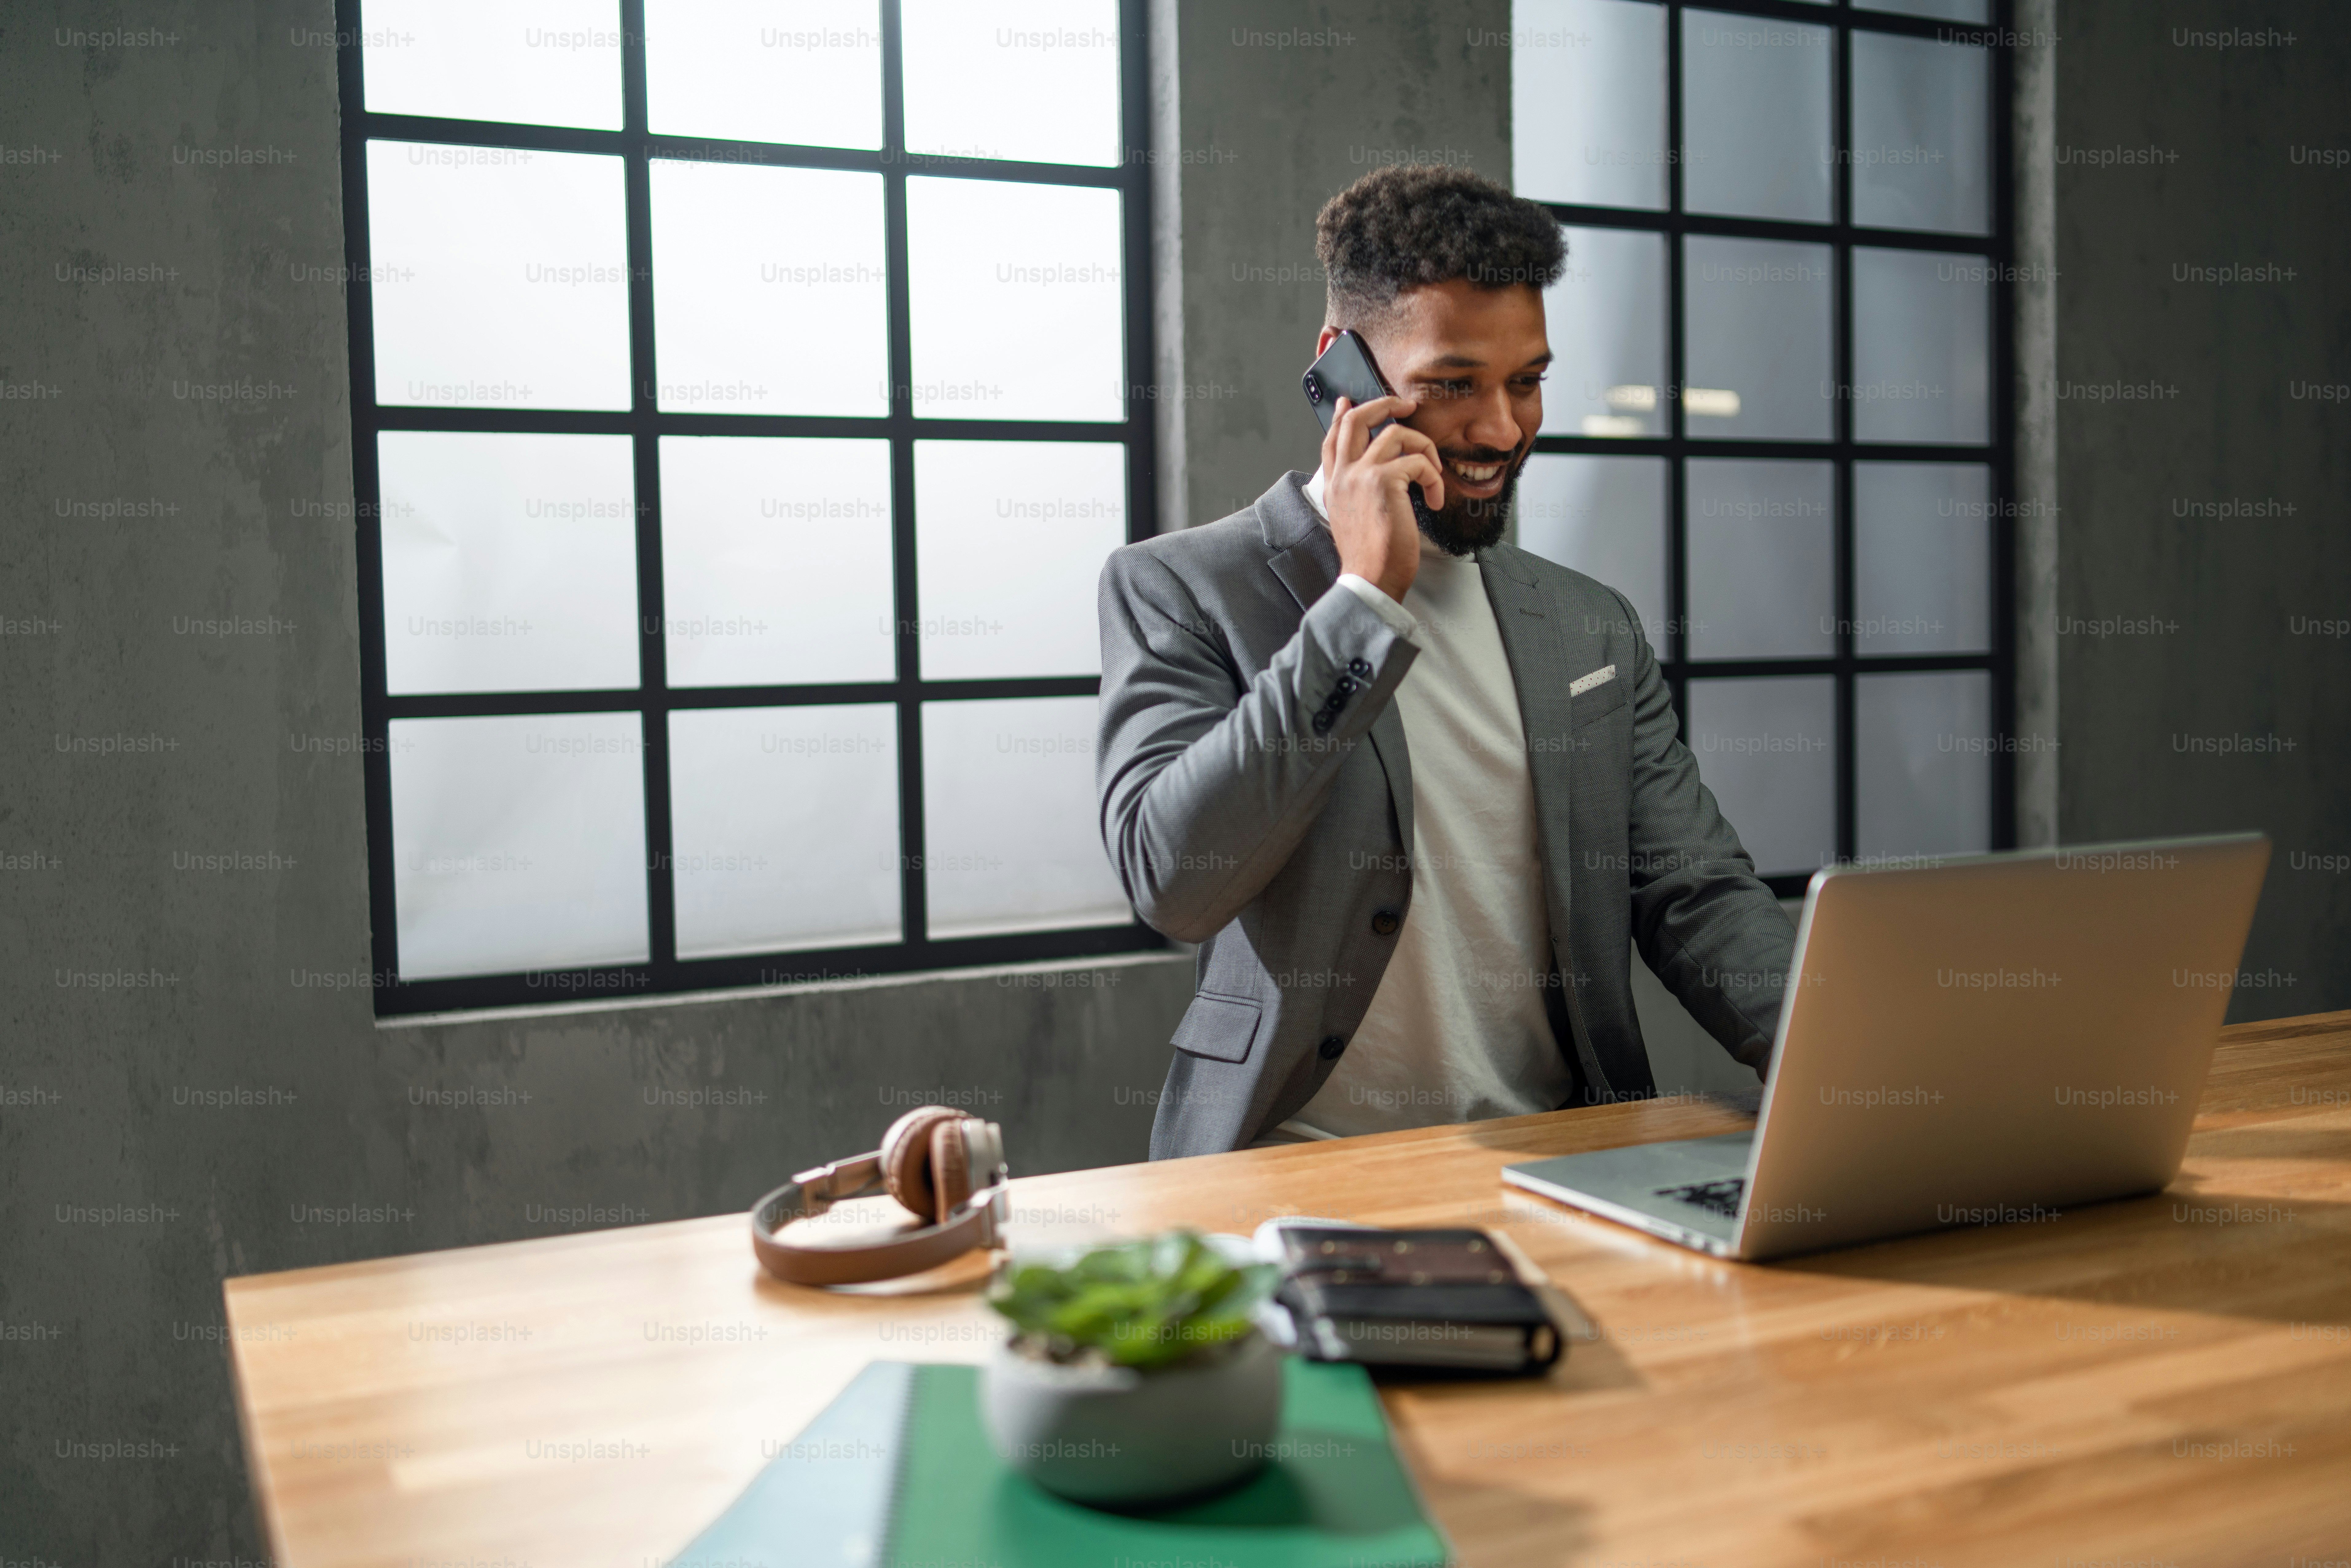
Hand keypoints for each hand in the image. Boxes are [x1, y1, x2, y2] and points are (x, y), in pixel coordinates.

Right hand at [1319, 394, 1443, 603]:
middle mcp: (1344, 474)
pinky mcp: (1385, 482)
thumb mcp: (1353, 518)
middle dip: (1384, 404)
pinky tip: (1435, 501)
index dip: (1342, 416)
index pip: (1332, 438)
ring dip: (1423, 447)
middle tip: (1406, 406)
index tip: (1349, 401)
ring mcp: (1361, 475)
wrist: (1370, 580)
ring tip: (1433, 472)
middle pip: (1358, 419)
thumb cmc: (1369, 556)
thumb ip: (1357, 492)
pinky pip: (1418, 462)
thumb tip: (1377, 475)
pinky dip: (1434, 478)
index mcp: (1334, 484)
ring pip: (1396, 433)